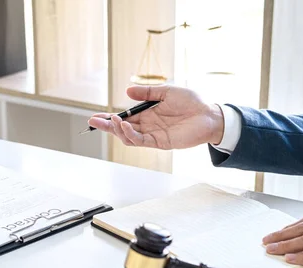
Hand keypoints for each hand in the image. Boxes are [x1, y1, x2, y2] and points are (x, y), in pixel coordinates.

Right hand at [87, 85, 224, 149]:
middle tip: (93, 121)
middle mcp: (148, 126)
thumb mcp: (166, 91)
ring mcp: (154, 135)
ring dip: (117, 129)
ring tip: (110, 120)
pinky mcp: (161, 142)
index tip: (96, 116)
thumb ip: (147, 92)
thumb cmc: (192, 102)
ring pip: (129, 136)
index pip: (124, 117)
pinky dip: (130, 134)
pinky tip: (124, 125)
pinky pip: (141, 141)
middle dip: (106, 125)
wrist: (209, 114)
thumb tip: (127, 91)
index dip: (110, 118)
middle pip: (122, 128)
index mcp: (148, 114)